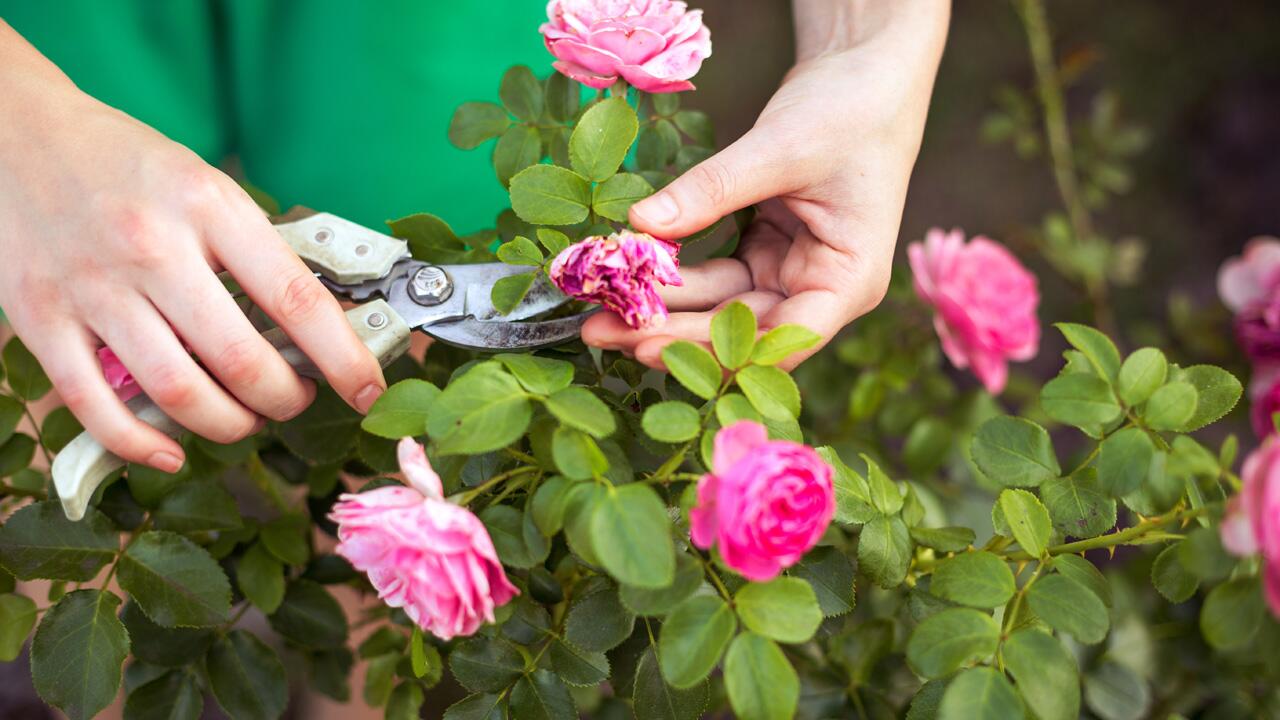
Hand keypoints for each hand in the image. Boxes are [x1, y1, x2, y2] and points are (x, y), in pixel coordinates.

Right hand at [0, 25, 385, 471]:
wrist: (19, 133)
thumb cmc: (129, 166)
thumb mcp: (208, 186)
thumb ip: (256, 251)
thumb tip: (324, 324)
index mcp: (209, 207)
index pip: (295, 298)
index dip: (342, 358)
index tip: (367, 389)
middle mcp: (152, 248)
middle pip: (240, 361)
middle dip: (285, 399)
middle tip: (296, 399)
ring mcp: (92, 287)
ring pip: (178, 393)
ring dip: (229, 426)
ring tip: (245, 418)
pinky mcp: (40, 318)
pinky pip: (96, 406)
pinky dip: (141, 444)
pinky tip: (172, 451)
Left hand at [581, 0, 949, 368]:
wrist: (864, 73)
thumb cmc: (848, 110)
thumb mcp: (778, 148)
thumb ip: (712, 190)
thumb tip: (641, 223)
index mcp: (850, 280)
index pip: (781, 337)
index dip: (715, 349)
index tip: (648, 346)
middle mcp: (821, 289)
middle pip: (742, 329)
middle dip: (671, 333)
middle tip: (600, 332)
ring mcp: (791, 274)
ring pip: (720, 307)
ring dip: (664, 309)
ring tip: (599, 314)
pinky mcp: (765, 253)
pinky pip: (714, 278)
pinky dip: (674, 278)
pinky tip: (627, 279)